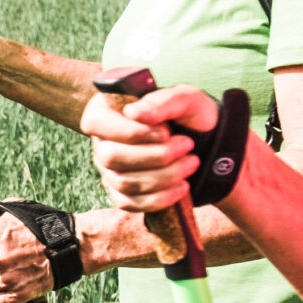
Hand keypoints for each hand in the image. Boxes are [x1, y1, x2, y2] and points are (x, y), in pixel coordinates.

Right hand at [81, 82, 212, 211]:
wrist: (204, 143)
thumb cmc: (189, 115)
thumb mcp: (185, 99)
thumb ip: (161, 101)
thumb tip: (133, 113)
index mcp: (106, 111)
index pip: (97, 123)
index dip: (130, 132)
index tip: (165, 132)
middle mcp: (101, 142)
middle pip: (112, 157)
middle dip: (156, 156)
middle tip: (188, 145)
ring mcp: (108, 170)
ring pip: (124, 182)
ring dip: (164, 176)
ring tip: (191, 162)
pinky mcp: (120, 193)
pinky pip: (130, 203)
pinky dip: (160, 198)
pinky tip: (182, 186)